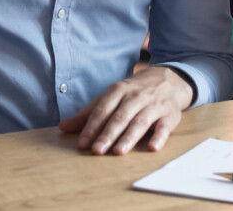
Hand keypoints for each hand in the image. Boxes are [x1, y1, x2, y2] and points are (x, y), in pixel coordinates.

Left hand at [58, 67, 192, 155]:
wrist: (167, 80)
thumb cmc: (133, 92)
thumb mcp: (110, 97)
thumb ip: (88, 113)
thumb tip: (63, 126)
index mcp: (118, 90)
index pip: (102, 110)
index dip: (91, 127)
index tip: (82, 143)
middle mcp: (135, 97)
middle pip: (119, 117)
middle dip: (107, 134)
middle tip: (96, 151)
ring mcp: (153, 106)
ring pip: (139, 122)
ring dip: (129, 137)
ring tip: (118, 151)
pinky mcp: (169, 115)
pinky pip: (164, 127)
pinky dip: (159, 137)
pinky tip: (152, 148)